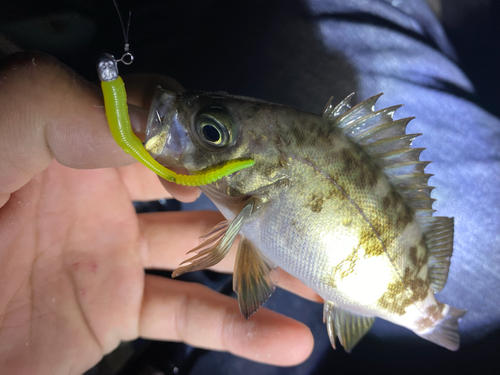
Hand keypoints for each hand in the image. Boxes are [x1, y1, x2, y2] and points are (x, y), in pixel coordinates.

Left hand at [0, 52, 315, 373]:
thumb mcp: (5, 128)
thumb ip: (76, 110)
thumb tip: (169, 127)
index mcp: (85, 141)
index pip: (175, 133)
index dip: (225, 144)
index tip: (276, 160)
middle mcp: (109, 192)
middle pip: (202, 193)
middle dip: (260, 202)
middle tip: (318, 214)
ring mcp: (115, 256)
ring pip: (206, 257)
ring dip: (266, 271)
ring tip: (326, 283)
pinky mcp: (113, 311)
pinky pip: (185, 317)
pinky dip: (240, 332)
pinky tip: (289, 342)